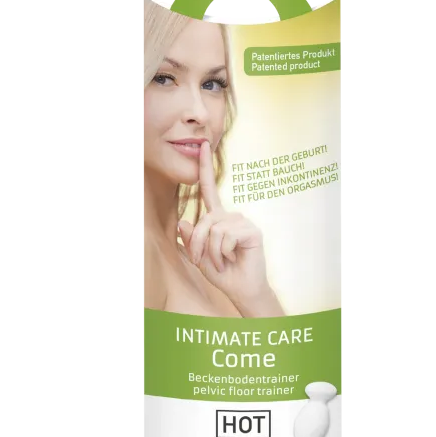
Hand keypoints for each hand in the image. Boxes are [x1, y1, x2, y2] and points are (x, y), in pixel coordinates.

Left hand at [178, 142, 283, 316]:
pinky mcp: (252, 231)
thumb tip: (183, 222)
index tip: (201, 146)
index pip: (209, 190)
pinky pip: (226, 236)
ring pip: (214, 230)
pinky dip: (224, 252)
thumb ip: (190, 240)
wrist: (242, 290)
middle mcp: (231, 216)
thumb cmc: (223, 273)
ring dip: (212, 252)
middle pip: (204, 220)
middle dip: (198, 244)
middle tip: (203, 261)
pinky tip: (233, 257)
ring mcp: (243, 222)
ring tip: (222, 261)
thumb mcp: (199, 256)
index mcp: (218, 218)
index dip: (205, 168)